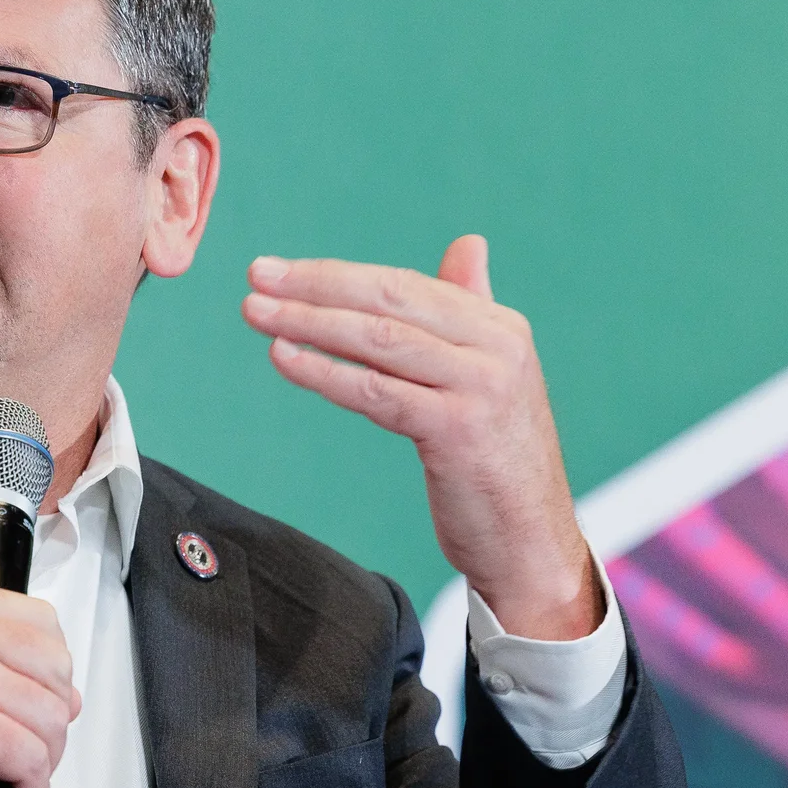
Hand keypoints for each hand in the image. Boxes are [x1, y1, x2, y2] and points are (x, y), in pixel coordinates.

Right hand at [0, 587, 80, 787]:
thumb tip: (65, 695)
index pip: (39, 622)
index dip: (47, 673)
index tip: (29, 706)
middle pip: (54, 667)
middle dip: (50, 720)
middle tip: (22, 754)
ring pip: (50, 714)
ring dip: (42, 761)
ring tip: (9, 779)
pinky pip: (32, 756)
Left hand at [242, 235, 600, 641]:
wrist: (531, 542)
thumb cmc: (499, 463)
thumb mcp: (491, 377)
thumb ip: (470, 313)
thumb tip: (468, 245)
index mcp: (500, 327)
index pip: (404, 285)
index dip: (336, 274)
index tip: (280, 269)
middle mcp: (496, 348)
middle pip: (389, 300)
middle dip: (315, 285)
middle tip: (256, 276)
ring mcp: (480, 388)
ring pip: (378, 340)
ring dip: (309, 322)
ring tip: (257, 314)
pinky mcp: (458, 431)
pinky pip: (377, 392)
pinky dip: (326, 372)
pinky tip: (286, 359)